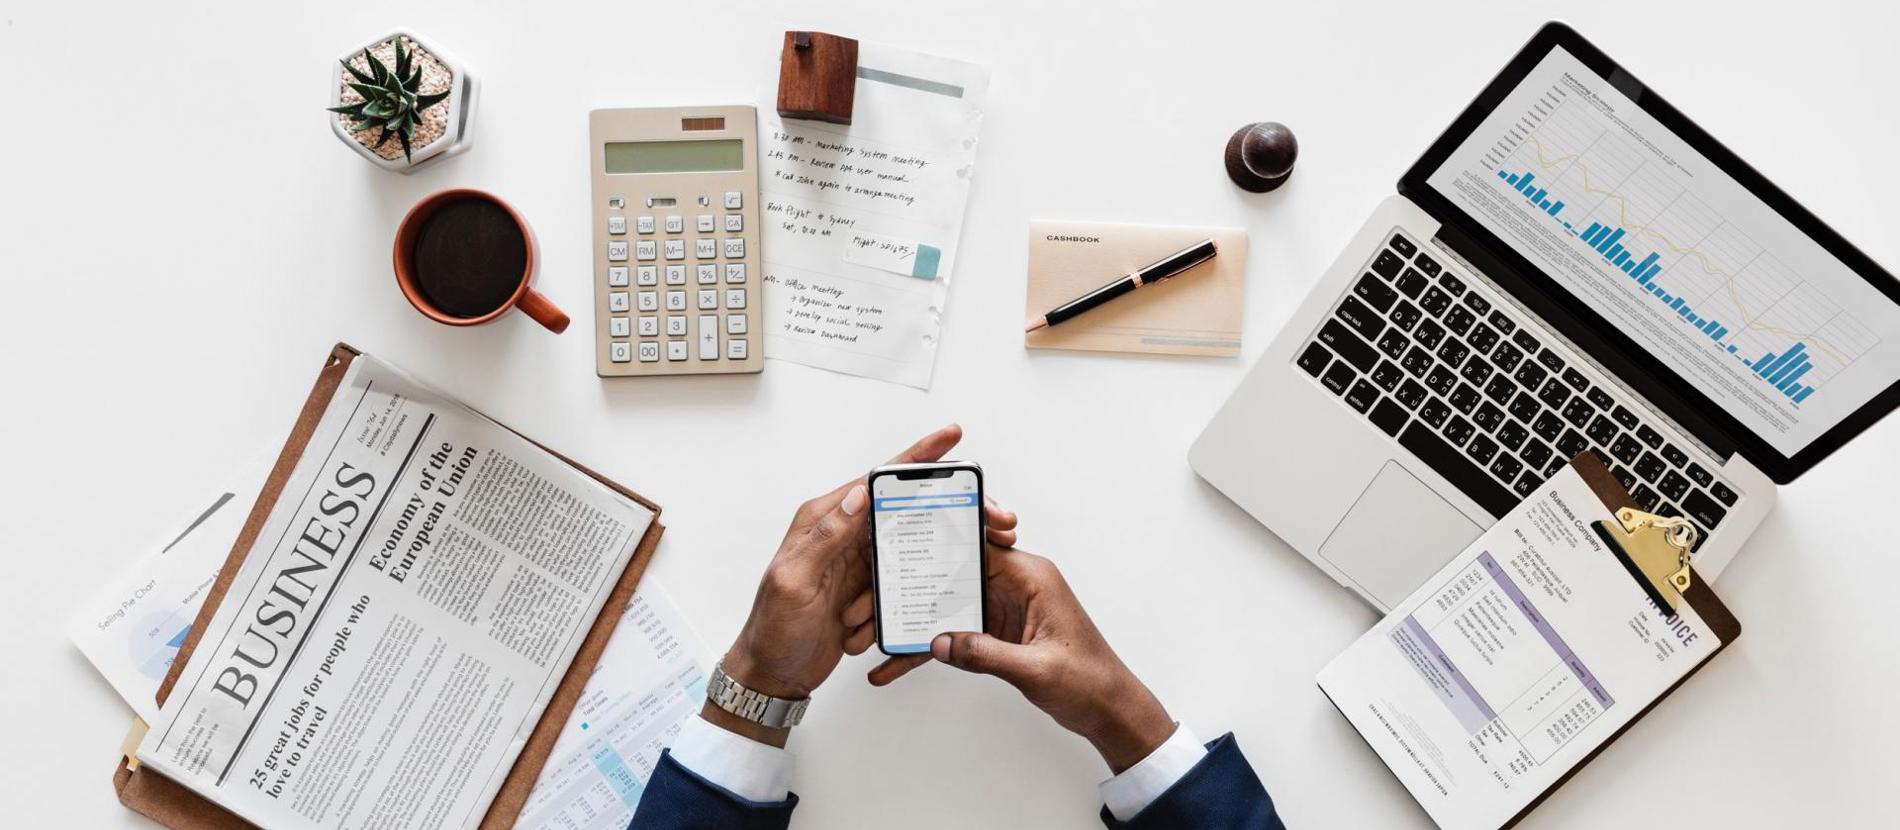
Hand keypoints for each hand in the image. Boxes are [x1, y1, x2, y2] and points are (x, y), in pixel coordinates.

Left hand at [710, 424, 1019, 745]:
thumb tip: (859, 495)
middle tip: (983, 514)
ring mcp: (856, 562)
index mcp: (822, 520)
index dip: (915, 458)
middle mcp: (842, 534)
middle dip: (938, 511)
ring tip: (898, 593)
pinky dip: (898, 602)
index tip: (948, 437)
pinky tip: (885, 621)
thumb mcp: (794, 581)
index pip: (876, 480)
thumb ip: (826, 536)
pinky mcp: (866, 588)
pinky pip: (897, 584)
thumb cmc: (772, 630)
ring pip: (905, 549)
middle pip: (901, 509)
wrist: (772, 674)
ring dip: (914, 570)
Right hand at [867, 547, 1174, 773]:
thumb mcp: (1035, 669)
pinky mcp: (997, 630)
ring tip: (872, 633)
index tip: (903, 540)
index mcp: (1031, 576)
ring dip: (914, 620)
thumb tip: (941, 642)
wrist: (1109, 709)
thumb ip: (986, 653)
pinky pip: (955, 632)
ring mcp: (1004, 607)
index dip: (938, 541)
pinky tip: (899, 664)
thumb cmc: (1090, 680)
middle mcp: (1015, 584)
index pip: (978, 544)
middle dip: (913, 583)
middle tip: (871, 595)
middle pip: (953, 572)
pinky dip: (932, 646)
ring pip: (947, 603)